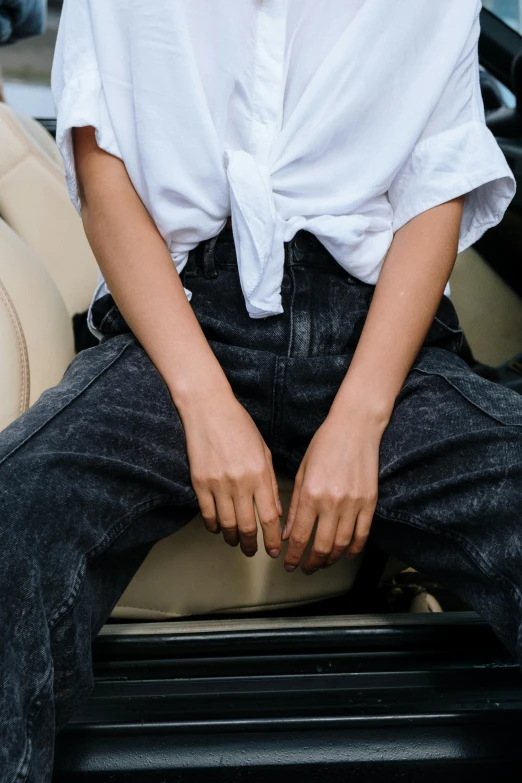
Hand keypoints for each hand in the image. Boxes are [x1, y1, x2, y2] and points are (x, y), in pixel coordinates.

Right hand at [181, 391, 282, 557]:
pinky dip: (214, 526)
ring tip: (236, 542)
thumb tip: (275, 511)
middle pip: (248, 526)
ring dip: (232, 538)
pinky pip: (207, 514)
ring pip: (227, 524)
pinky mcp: (199, 482)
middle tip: (252, 551)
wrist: (208, 409)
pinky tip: (218, 528)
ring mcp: (218, 483)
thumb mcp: (264, 451)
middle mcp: (240, 482)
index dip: (273, 538)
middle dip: (251, 545)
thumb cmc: (239, 426)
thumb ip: (270, 483)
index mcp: (260, 473)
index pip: (270, 517)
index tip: (274, 549)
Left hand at [282, 404, 383, 573]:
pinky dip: (354, 548)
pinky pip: (363, 534)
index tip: (290, 564)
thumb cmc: (325, 444)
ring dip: (331, 559)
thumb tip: (288, 533)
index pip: (300, 537)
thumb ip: (294, 505)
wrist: (355, 427)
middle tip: (306, 568)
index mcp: (311, 494)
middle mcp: (332, 502)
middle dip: (312, 563)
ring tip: (323, 562)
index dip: (294, 556)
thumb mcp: (302, 472)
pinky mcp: (370, 502)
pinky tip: (346, 553)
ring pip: (342, 545)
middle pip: (321, 547)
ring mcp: (353, 504)